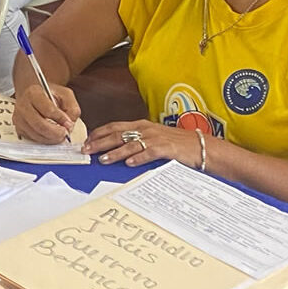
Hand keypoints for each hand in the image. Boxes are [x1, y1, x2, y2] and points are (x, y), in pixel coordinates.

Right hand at [13, 83, 80, 143]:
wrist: (32, 94)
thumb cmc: (48, 94)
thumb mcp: (64, 94)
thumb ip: (72, 107)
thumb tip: (69, 125)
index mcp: (34, 93)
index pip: (48, 110)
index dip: (60, 119)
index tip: (69, 123)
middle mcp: (23, 106)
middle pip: (40, 125)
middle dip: (56, 133)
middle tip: (65, 133)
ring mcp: (19, 118)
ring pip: (36, 135)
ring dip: (51, 139)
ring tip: (60, 135)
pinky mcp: (19, 128)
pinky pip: (33, 139)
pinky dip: (45, 140)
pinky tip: (51, 135)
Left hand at [84, 120, 203, 166]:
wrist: (201, 146)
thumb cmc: (176, 144)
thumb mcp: (153, 138)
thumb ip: (137, 141)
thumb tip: (117, 149)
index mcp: (141, 125)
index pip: (115, 126)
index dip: (99, 133)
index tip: (87, 140)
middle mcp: (146, 130)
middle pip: (117, 134)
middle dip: (100, 142)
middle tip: (86, 150)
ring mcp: (156, 138)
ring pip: (130, 144)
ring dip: (115, 152)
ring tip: (103, 159)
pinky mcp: (166, 148)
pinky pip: (149, 152)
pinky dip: (138, 157)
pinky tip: (129, 163)